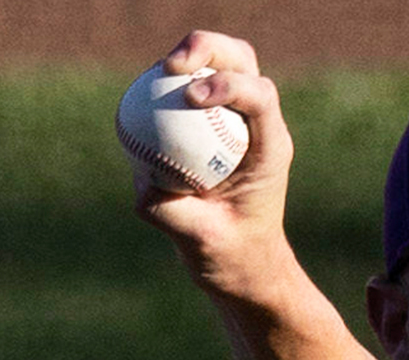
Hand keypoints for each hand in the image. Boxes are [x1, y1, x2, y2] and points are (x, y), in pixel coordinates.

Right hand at [132, 31, 299, 300]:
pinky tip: (139, 95)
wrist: (242, 263)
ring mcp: (235, 122)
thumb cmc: (230, 256)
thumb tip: (143, 183)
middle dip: (209, 48)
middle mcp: (256, 127)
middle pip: (241, 60)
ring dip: (189, 54)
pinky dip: (164, 85)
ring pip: (219, 64)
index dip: (229, 84)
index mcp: (269, 148)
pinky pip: (186, 91)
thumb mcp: (200, 241)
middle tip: (173, 64)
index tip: (192, 96)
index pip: (259, 96)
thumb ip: (172, 213)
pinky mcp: (211, 126)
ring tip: (160, 67)